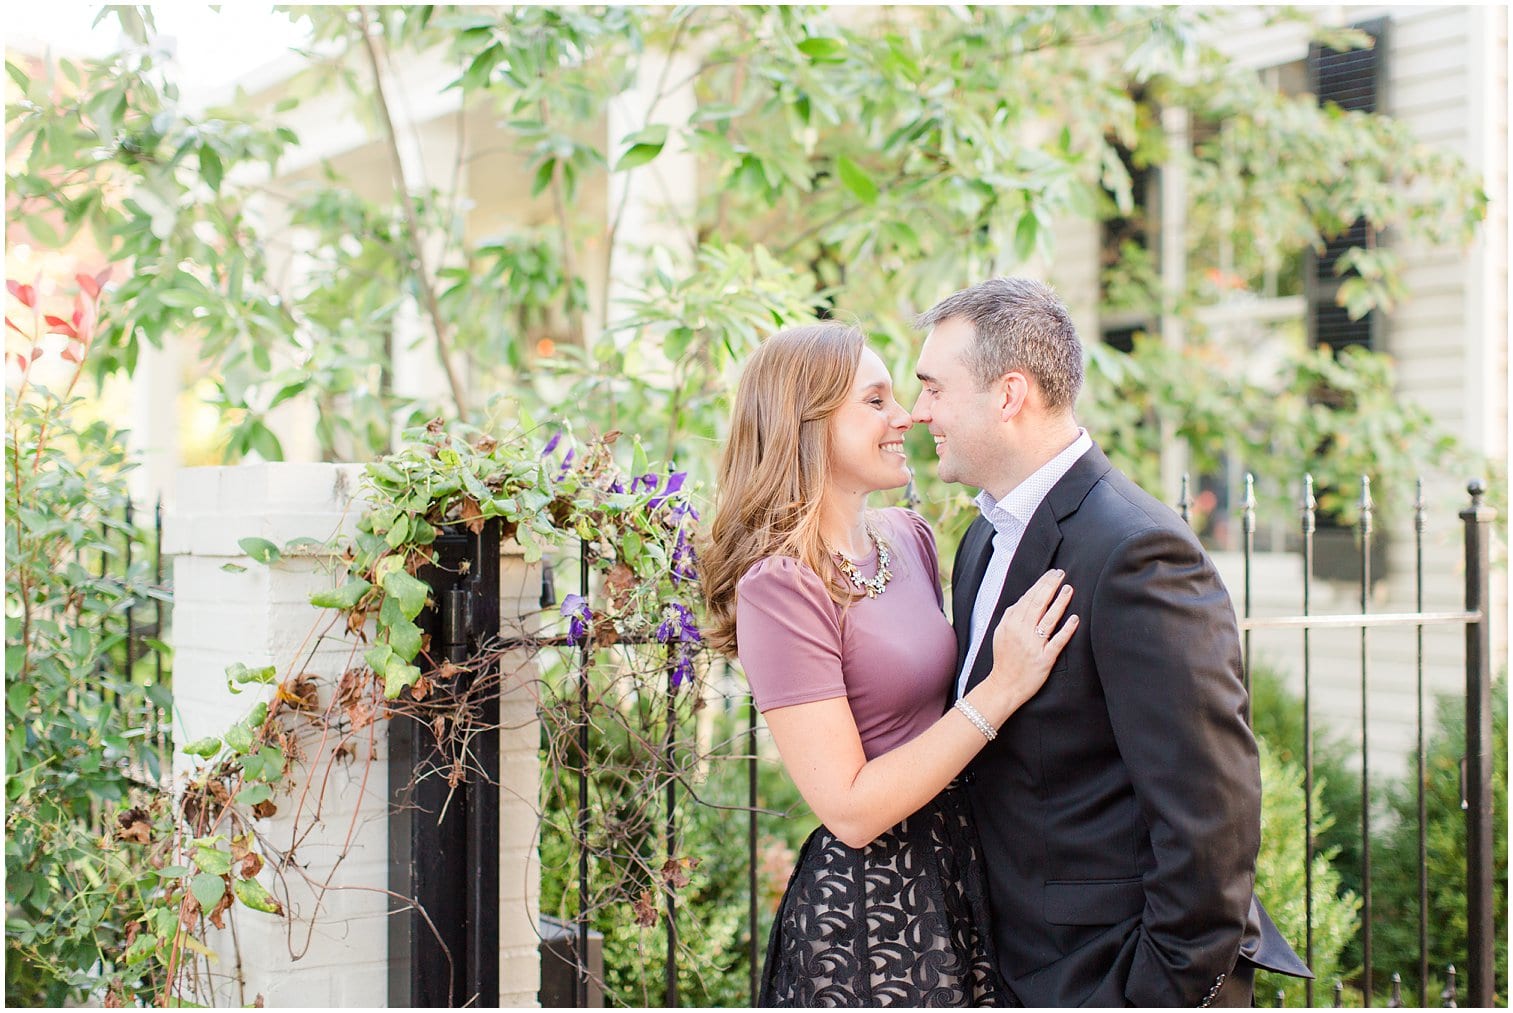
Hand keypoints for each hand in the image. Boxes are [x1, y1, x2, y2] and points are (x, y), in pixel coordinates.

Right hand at [985, 569, 1077, 708]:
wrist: (1004, 686)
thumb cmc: (1004, 660)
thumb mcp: (1000, 634)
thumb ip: (1010, 616)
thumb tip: (1022, 599)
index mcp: (1011, 624)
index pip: (1028, 598)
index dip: (1041, 584)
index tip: (1051, 574)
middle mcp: (1022, 632)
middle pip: (1038, 604)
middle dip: (1050, 586)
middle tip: (1061, 574)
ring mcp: (1034, 645)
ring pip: (1048, 619)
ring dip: (1060, 602)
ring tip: (1068, 589)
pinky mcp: (1044, 659)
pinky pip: (1057, 641)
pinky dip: (1067, 629)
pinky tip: (1075, 618)